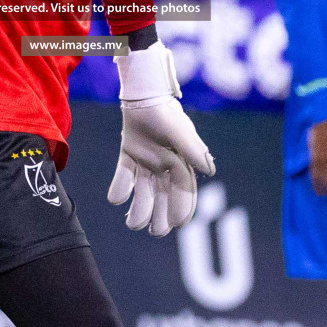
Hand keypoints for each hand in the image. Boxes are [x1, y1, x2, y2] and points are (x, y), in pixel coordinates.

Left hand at [107, 42, 215, 236]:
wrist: (144, 94)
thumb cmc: (166, 113)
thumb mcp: (180, 132)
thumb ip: (192, 150)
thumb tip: (210, 171)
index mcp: (181, 162)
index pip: (184, 190)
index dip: (183, 207)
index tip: (179, 225)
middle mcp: (164, 165)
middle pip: (163, 195)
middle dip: (161, 215)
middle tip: (156, 233)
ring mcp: (146, 160)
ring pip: (144, 190)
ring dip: (140, 207)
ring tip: (133, 225)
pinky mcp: (129, 154)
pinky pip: (124, 175)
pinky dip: (120, 187)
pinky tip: (116, 199)